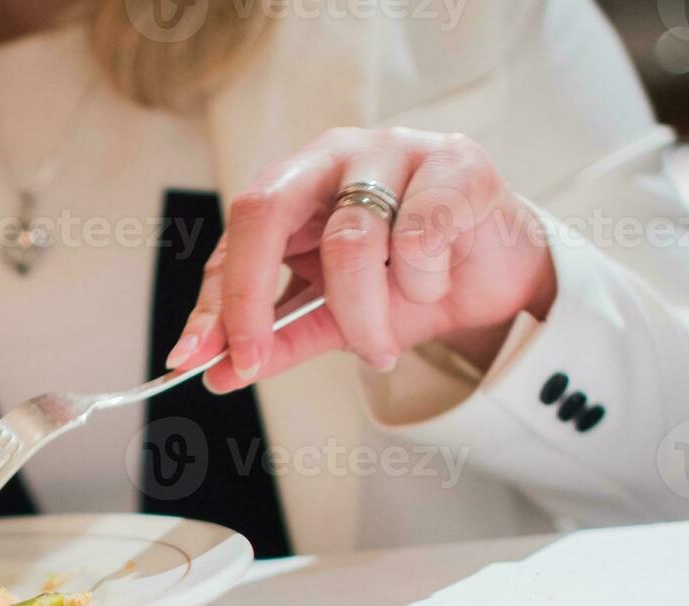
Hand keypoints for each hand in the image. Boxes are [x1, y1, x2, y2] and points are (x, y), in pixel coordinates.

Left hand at [166, 127, 558, 391]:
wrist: (494, 279)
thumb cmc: (403, 287)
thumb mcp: (329, 320)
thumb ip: (275, 340)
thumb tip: (215, 374)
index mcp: (294, 183)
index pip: (236, 236)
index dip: (214, 301)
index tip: (194, 358)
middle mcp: (335, 154)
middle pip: (265, 211)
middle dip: (250, 298)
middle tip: (252, 359)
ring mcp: (395, 149)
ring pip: (349, 243)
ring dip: (361, 316)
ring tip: (380, 344)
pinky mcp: (457, 162)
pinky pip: (418, 240)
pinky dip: (421, 283)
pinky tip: (434, 286)